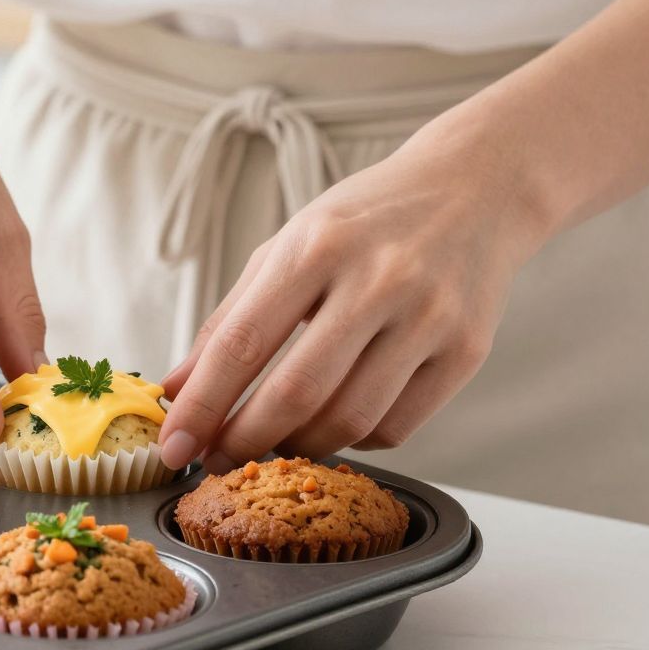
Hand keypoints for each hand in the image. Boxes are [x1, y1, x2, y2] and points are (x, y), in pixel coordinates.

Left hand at [158, 127, 550, 468]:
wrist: (475, 189)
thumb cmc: (367, 221)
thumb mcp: (289, 247)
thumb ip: (229, 320)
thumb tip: (177, 390)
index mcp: (318, 246)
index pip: (242, 343)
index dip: (202, 406)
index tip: (173, 448)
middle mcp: (378, 279)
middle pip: (296, 393)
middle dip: (245, 441)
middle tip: (220, 460)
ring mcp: (428, 317)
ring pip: (350, 421)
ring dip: (300, 445)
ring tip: (278, 439)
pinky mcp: (467, 350)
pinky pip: (396, 427)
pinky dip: (355, 440)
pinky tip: (339, 421)